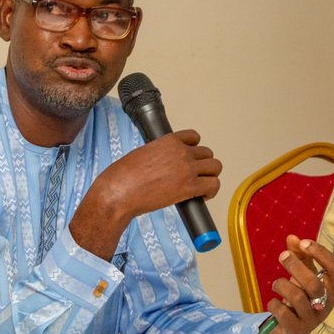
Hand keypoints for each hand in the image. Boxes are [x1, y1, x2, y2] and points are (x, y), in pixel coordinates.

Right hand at [69, 129, 220, 258]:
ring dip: (209, 176)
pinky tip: (201, 197)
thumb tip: (162, 166)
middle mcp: (181, 151)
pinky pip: (213, 185)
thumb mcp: (141, 154)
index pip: (194, 137)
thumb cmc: (123, 176)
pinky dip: (211, 191)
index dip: (194, 149)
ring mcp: (187, 168)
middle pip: (207, 154)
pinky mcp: (189, 186)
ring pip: (215, 167)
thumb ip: (158, 155)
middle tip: (194, 176)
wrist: (119, 192)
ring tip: (200, 187)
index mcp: (168, 141)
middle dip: (202, 165)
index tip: (190, 159)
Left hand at [258, 236, 333, 333]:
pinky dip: (273, 303)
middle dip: (296, 266)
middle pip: (314, 283)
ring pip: (297, 297)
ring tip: (276, 284)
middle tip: (282, 255)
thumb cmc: (299, 297)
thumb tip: (292, 238)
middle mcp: (325, 305)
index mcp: (332, 289)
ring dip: (281, 285)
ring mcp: (312, 319)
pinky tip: (274, 303)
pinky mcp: (296, 329)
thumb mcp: (301, 276)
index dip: (321, 253)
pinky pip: (282, 312)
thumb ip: (299, 256)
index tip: (304, 242)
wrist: (288, 331)